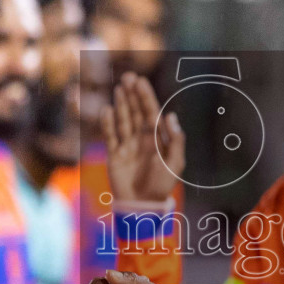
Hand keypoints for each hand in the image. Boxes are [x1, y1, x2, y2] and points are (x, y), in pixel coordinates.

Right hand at [103, 73, 184, 203]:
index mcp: (157, 139)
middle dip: (132, 95)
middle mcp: (142, 139)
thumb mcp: (174, 163)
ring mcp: (127, 146)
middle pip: (136, 112)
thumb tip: (171, 115)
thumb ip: (175, 140)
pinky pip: (110, 136)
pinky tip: (107, 110)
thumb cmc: (161, 186)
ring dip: (121, 104)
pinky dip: (108, 123)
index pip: (151, 113)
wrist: (142, 206)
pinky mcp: (114, 155)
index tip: (141, 81)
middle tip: (128, 76)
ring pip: (124, 120)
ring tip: (119, 88)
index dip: (146, 97)